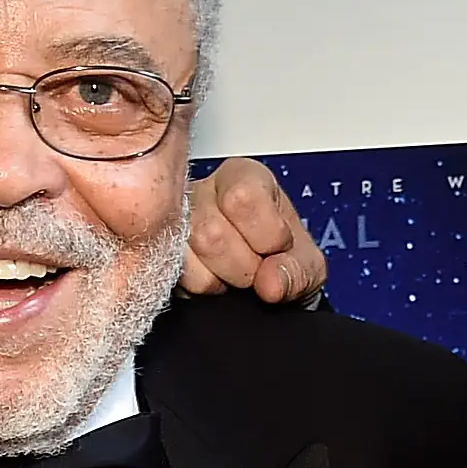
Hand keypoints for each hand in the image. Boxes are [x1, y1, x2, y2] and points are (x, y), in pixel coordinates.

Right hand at [182, 157, 327, 302]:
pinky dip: (200, 289)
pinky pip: (174, 277)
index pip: (242, 198)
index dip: (266, 236)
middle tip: (256, 269)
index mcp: (243, 178)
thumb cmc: (283, 260)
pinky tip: (214, 281)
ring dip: (219, 280)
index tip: (278, 247)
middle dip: (243, 267)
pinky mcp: (158, 250)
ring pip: (187, 258)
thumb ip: (298, 271)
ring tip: (234, 276)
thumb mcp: (307, 264)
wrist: (267, 288)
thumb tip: (270, 284)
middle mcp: (203, 192)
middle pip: (211, 234)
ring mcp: (173, 220)